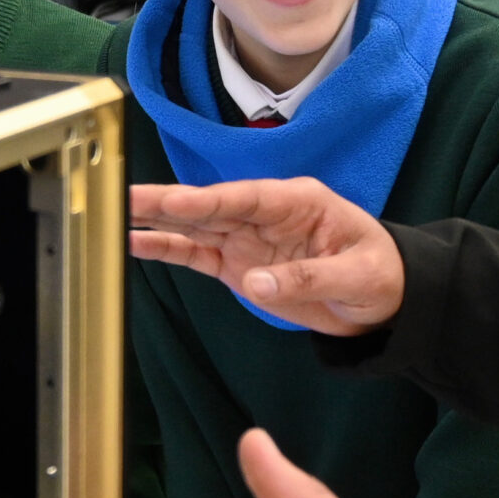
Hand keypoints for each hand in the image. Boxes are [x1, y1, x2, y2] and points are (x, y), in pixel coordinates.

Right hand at [129, 179, 404, 334]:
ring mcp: (248, 238)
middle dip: (165, 202)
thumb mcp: (358, 276)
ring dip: (156, 221)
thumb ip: (309, 277)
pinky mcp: (238, 264)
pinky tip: (136, 243)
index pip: (245, 196)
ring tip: (114, 214)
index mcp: (297, 201)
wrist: (383, 301)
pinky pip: (197, 254)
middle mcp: (264, 214)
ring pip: (194, 226)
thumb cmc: (379, 274)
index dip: (207, 199)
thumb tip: (255, 281)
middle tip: (122, 195)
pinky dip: (167, 250)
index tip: (172, 201)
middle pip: (209, 206)